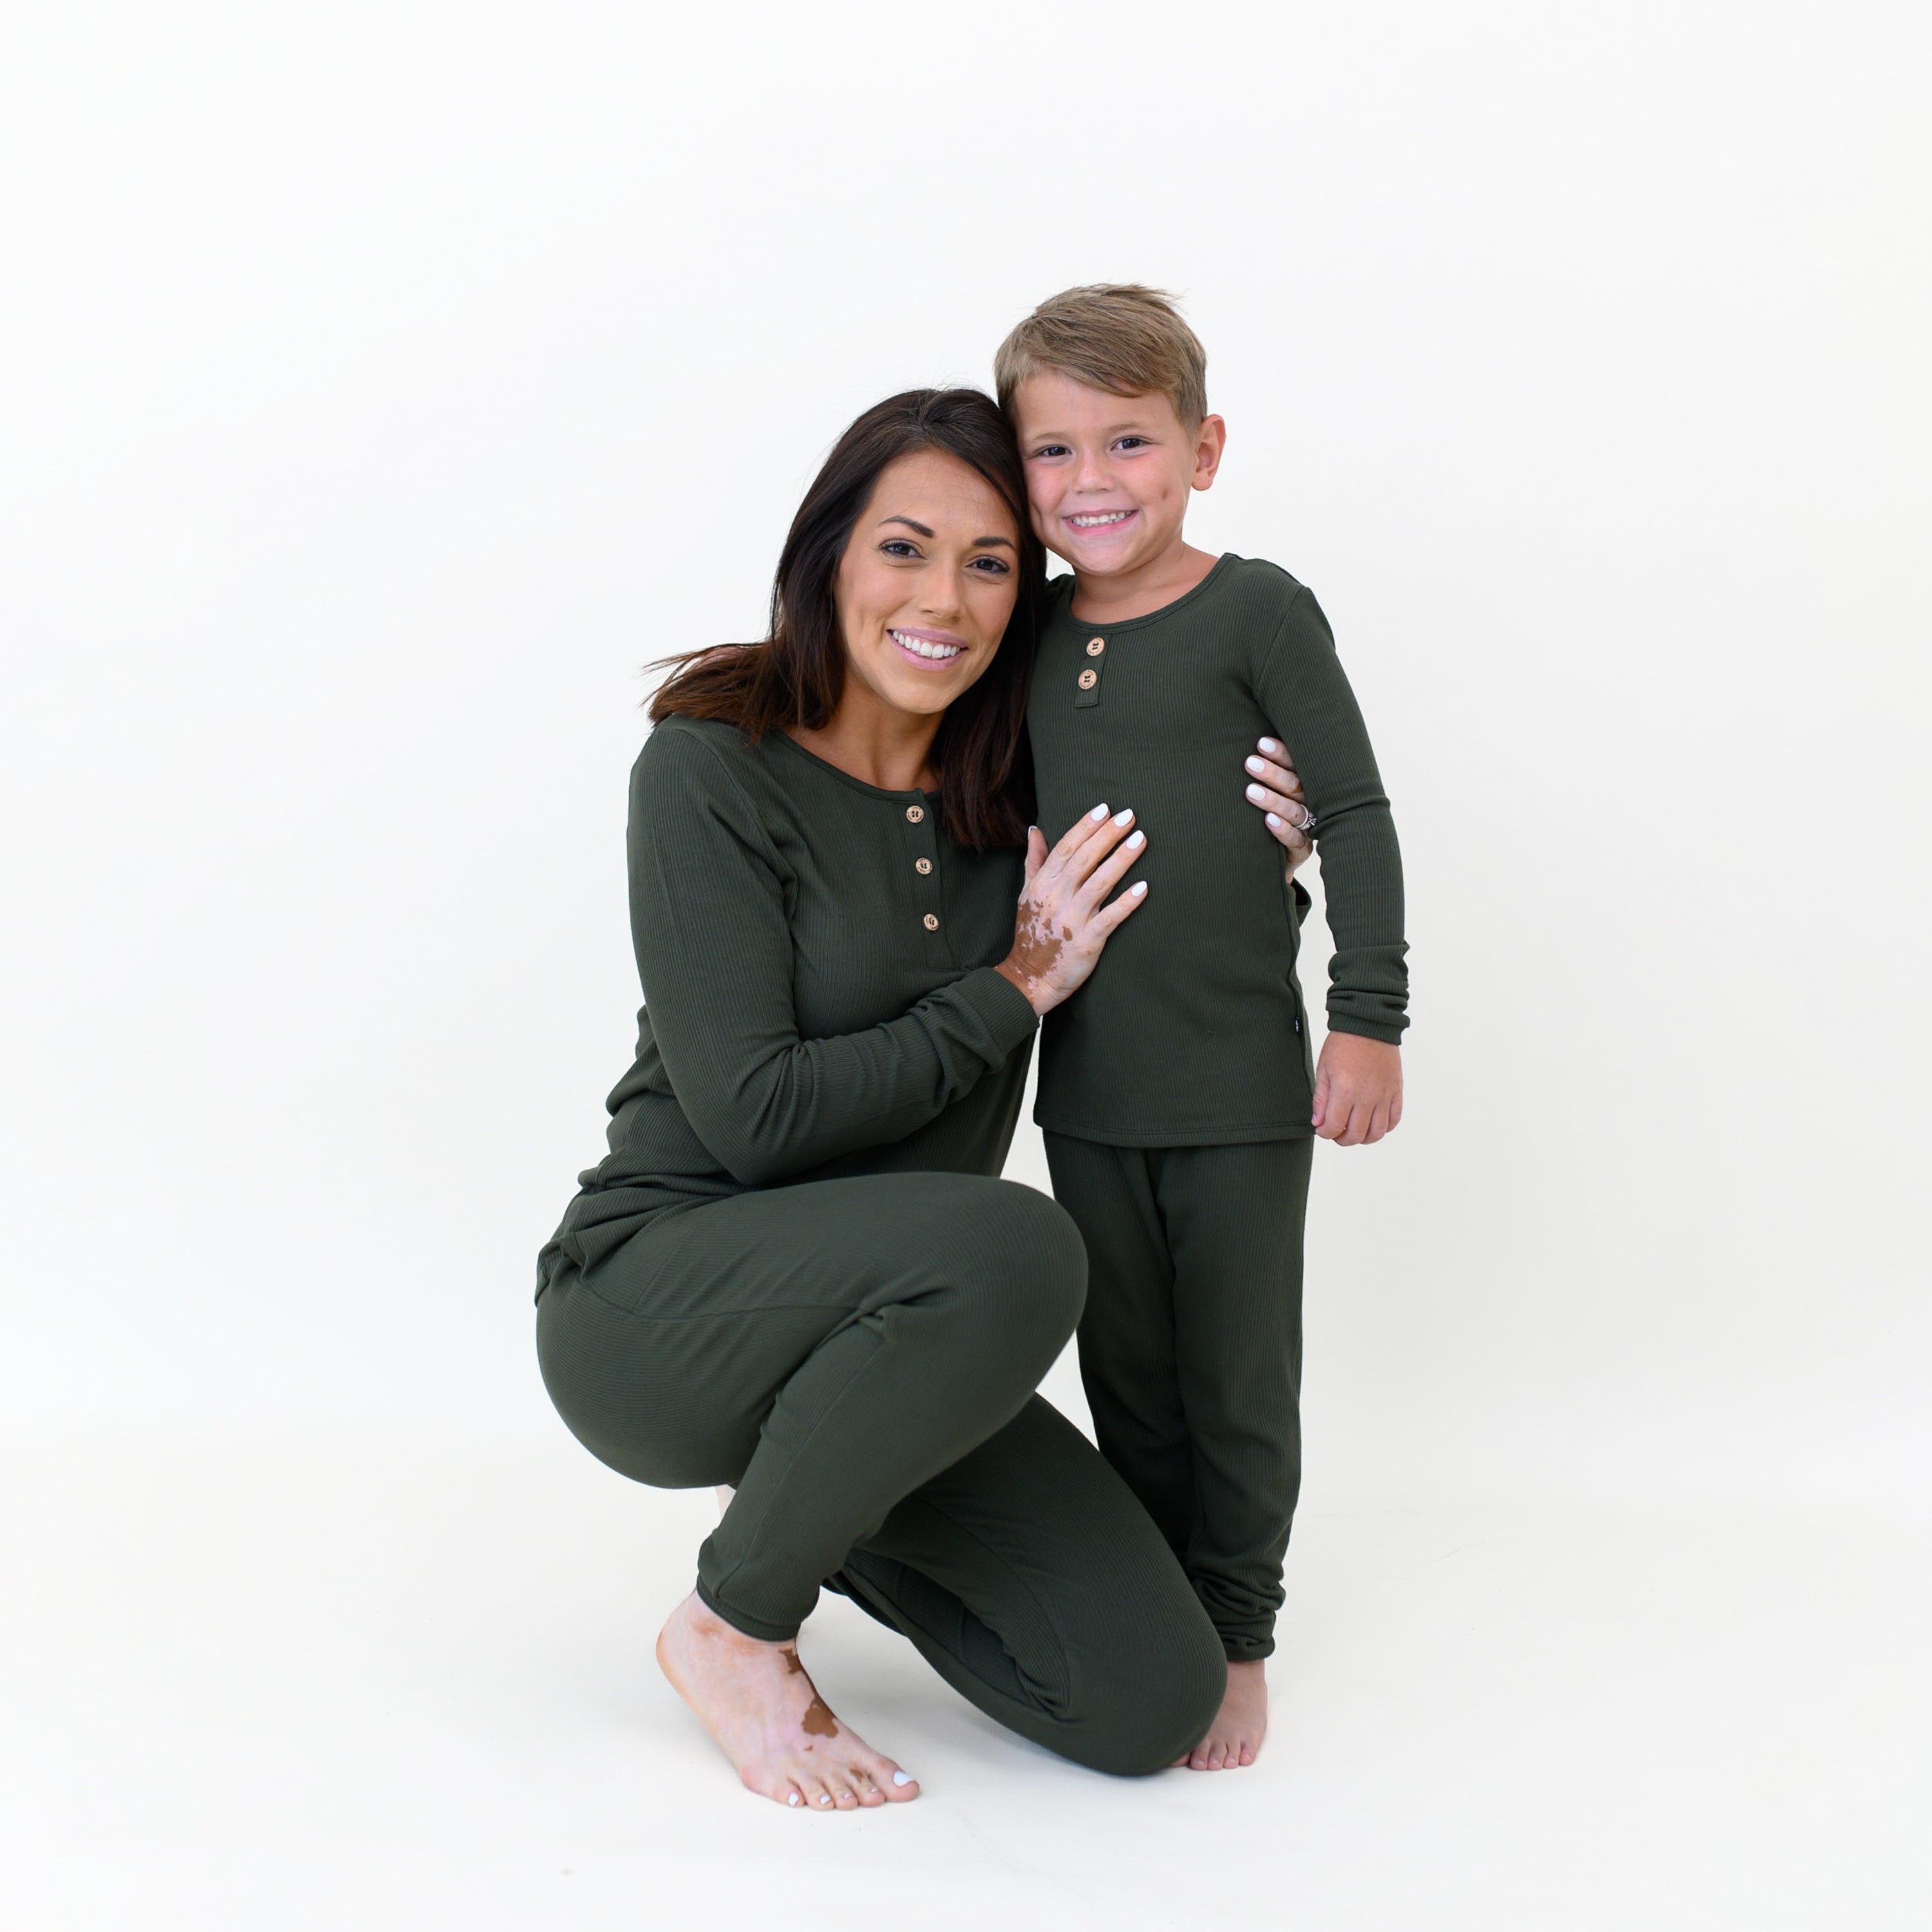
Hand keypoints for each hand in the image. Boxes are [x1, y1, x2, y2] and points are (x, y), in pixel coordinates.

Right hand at [995, 804, 1148, 1015]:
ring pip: (1099, 883)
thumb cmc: (1031, 934)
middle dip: (1108, 835)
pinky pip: (1109, 918)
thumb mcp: (1026, 894)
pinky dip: (1126, 902)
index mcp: (1042, 884)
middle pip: (1084, 859)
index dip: (1086, 827)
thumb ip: (1034, 861)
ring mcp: (1071, 919)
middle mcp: (1055, 897)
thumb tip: (1035, 830)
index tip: (1105, 809)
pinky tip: (1144, 888)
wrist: (1028, 978)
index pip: (1065, 848)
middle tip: (1130, 816)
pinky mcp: (1086, 941)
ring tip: (1141, 840)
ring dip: (1121, 860)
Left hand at [1242, 738, 1312, 877]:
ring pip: (1294, 810)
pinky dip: (1283, 829)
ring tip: (1251, 791)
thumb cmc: (1262, 818)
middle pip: (1295, 785)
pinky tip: (1269, 820)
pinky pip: (1296, 839)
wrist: (1266, 860)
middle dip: (1273, 773)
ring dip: (1273, 800)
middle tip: (1250, 763)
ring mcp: (1306, 827)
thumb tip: (1241, 752)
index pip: (1295, 766)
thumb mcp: (1265, 793)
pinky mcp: (1301, 850)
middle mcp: (1308, 804)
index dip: (1281, 754)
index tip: (1261, 743)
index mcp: (1302, 785)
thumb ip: (1259, 775)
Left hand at [1311, 1033, 1402, 1143]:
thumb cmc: (1343, 1043)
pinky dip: (1385, 1127)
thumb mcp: (1323, 1069)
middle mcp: (1367, 1097)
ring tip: (1355, 1131)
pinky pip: (1395, 1119)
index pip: (1334, 1127)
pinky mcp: (1396, 1091)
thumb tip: (1318, 1122)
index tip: (1322, 1129)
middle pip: (1356, 1134)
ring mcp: (1384, 1095)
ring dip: (1364, 1138)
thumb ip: (1320, 1099)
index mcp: (1345, 1091)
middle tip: (1336, 1133)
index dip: (1325, 1133)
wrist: (1368, 1025)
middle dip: (1343, 1139)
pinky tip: (1373, 1122)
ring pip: (1378, 1132)